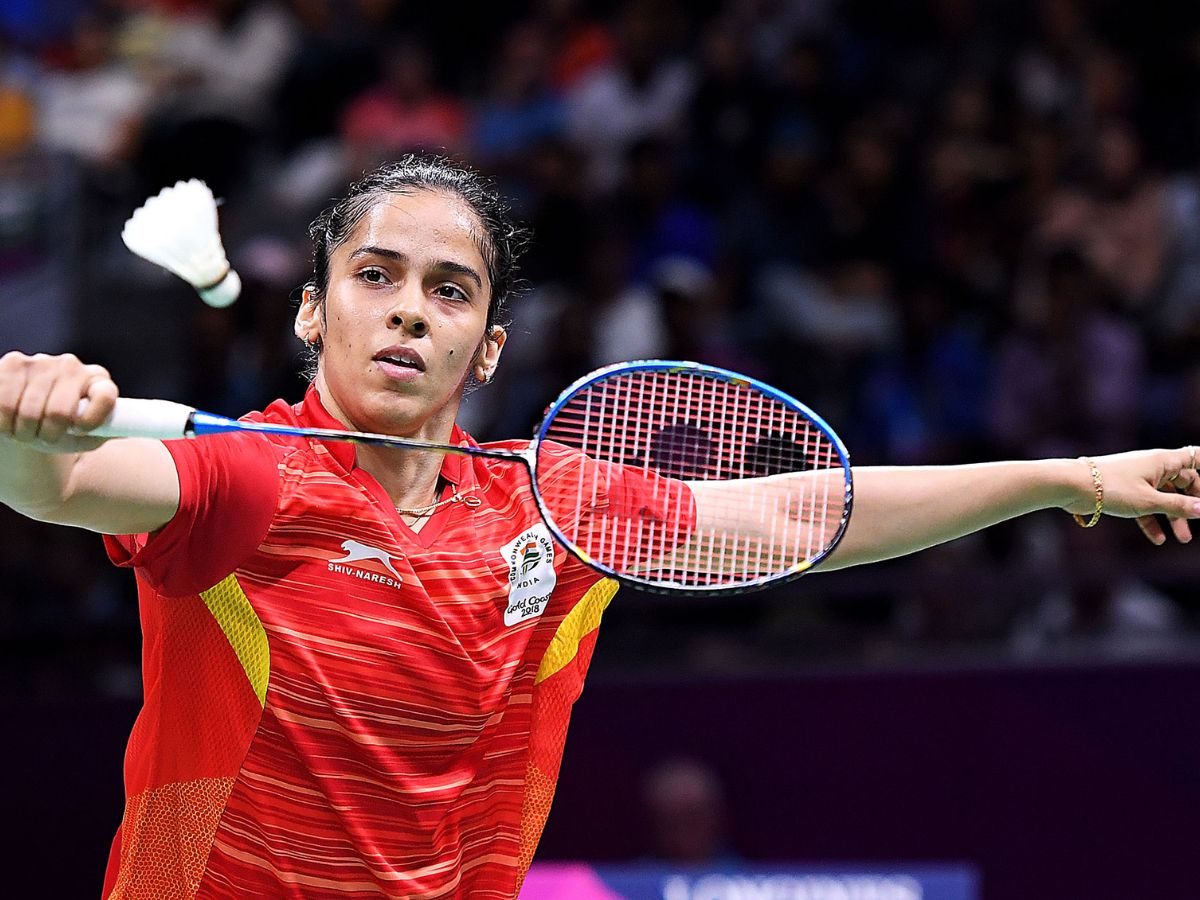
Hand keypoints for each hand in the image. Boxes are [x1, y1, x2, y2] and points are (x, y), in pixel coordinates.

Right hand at [0, 352, 118, 452]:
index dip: (93, 419)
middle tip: (43, 439)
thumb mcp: (89, 436)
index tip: (80, 430)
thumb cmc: (63, 428)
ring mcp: (41, 362)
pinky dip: (3, 423)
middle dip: (47, 435)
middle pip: (59, 412)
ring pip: (28, 411)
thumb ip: (108, 431)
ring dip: (23, 432)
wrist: (27, 416)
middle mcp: (72, 366)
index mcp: (98, 381)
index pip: (105, 396)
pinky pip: (3, 403)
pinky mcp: (12, 364)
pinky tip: (8, 422)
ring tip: (26, 432)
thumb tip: (127, 430)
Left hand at [1073, 448, 1199, 544]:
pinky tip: (1156, 540)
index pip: (1195, 458)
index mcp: (1163, 461)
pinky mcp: (1123, 491)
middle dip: (1192, 504)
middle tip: (1196, 523)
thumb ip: (1180, 506)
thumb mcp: (1150, 501)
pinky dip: (1151, 521)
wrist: (1071, 486)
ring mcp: (1138, 479)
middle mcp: (1153, 467)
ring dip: (1173, 518)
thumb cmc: (1111, 488)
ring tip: (1181, 539)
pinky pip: (1144, 506)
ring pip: (1164, 497)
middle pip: (1183, 482)